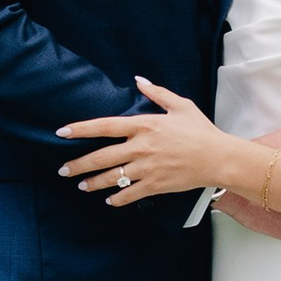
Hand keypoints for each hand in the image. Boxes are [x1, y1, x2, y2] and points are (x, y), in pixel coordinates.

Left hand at [56, 77, 233, 206]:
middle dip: (78, 164)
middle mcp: (141, 147)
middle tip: (63, 170)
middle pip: (101, 157)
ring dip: (93, 183)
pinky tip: (109, 200)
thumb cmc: (201, 130)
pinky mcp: (155, 185)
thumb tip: (138, 80)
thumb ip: (156, 92)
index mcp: (144, 125)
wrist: (218, 158)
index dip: (81, 129)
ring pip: (112, 178)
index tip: (62, 132)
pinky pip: (129, 194)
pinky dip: (117, 199)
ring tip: (81, 185)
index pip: (105, 126)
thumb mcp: (180, 105)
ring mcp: (147, 168)